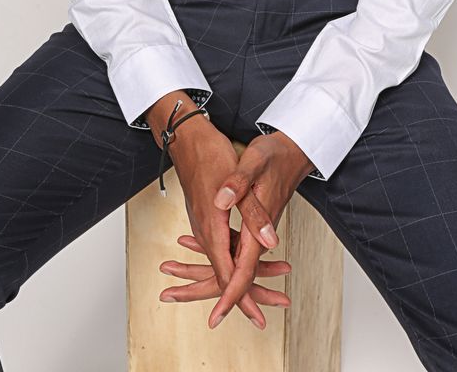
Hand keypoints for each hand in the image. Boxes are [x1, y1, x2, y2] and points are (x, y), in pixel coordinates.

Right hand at [162, 112, 282, 329]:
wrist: (188, 138)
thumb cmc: (211, 154)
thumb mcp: (239, 179)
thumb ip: (253, 212)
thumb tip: (268, 240)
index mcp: (212, 227)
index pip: (226, 272)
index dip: (240, 297)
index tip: (253, 317)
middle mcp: (205, 231)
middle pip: (224, 272)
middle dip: (244, 295)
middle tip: (264, 316)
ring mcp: (204, 224)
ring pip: (222, 260)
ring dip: (241, 277)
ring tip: (261, 294)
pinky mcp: (206, 217)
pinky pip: (220, 246)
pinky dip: (234, 257)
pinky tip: (245, 257)